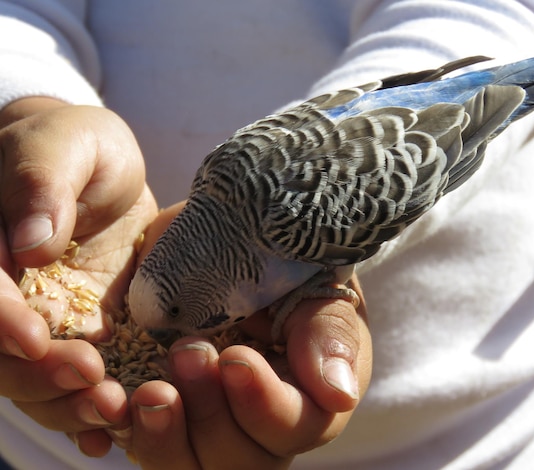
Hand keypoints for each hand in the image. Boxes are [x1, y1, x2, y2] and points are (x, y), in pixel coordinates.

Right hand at [0, 98, 157, 455]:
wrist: (108, 173)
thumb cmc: (79, 147)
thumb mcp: (65, 144)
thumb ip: (40, 181)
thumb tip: (29, 238)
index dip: (0, 321)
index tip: (38, 336)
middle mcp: (10, 299)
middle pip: (3, 355)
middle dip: (41, 376)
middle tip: (93, 380)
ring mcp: (48, 323)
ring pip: (38, 380)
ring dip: (70, 405)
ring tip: (117, 410)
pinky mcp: (90, 337)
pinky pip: (80, 382)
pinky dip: (92, 411)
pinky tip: (118, 430)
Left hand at [128, 204, 371, 468]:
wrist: (246, 250)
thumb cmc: (292, 268)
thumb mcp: (319, 287)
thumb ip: (330, 333)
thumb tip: (339, 395)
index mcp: (310, 397)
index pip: (297, 426)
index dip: (264, 404)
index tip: (235, 359)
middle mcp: (261, 424)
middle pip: (241, 461)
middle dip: (211, 416)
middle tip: (187, 355)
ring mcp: (211, 423)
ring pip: (188, 465)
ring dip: (165, 435)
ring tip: (149, 392)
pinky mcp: (168, 412)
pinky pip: (143, 440)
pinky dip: (125, 426)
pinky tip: (113, 399)